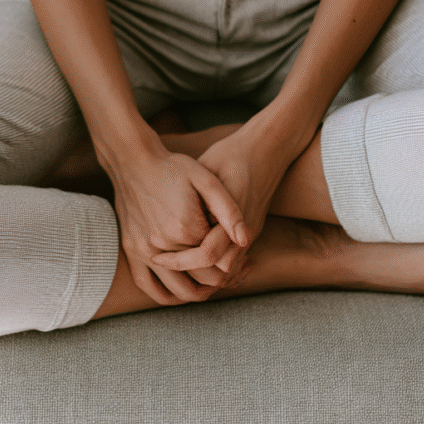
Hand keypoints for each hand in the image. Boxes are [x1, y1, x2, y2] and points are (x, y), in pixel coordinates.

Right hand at [104, 138, 248, 304]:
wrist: (134, 161)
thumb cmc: (173, 168)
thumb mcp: (206, 180)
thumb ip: (228, 211)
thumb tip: (245, 239)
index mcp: (186, 229)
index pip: (218, 261)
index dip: (236, 264)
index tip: (246, 259)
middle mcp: (163, 245)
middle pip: (201, 279)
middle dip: (223, 281)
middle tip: (237, 275)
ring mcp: (144, 250)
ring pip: (178, 290)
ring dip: (199, 292)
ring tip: (214, 283)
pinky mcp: (131, 250)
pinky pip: (148, 286)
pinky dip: (168, 296)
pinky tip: (183, 290)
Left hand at [149, 122, 292, 275]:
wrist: (267, 150)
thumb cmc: (232, 155)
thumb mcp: (206, 171)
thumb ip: (192, 199)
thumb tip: (168, 222)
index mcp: (233, 218)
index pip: (206, 254)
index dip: (179, 260)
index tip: (156, 256)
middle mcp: (244, 233)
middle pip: (217, 272)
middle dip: (191, 273)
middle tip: (162, 264)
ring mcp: (250, 235)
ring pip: (227, 271)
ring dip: (204, 273)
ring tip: (174, 265)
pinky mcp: (251, 233)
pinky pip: (234, 262)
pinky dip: (215, 266)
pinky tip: (193, 258)